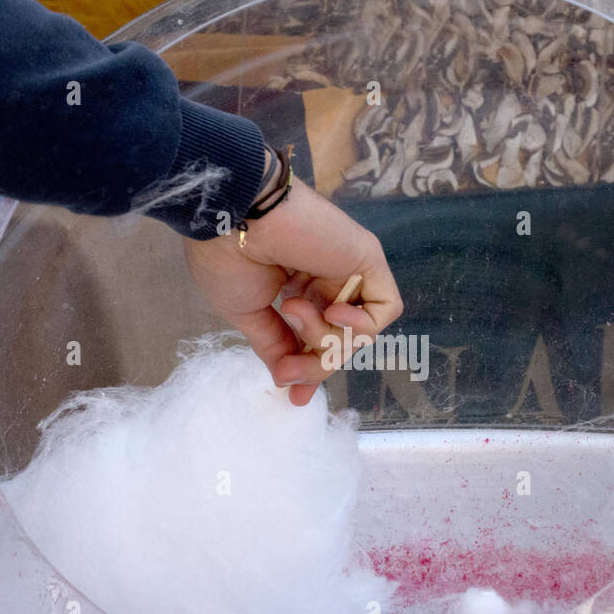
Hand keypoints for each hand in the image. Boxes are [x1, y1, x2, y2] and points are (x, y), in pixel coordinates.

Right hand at [184, 155, 402, 406]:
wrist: (230, 217)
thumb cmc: (227, 257)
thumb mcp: (248, 314)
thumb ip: (274, 346)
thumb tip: (286, 383)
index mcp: (295, 289)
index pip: (316, 340)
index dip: (309, 370)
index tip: (294, 396)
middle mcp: (325, 280)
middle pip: (339, 342)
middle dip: (315, 363)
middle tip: (287, 369)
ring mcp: (347, 269)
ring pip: (359, 332)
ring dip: (325, 337)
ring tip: (292, 309)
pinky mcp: (367, 258)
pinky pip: (385, 309)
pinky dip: (363, 325)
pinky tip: (335, 313)